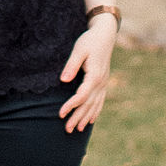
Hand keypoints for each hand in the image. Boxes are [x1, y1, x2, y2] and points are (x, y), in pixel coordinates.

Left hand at [59, 14, 116, 132]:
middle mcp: (101, 82)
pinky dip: (95, 112)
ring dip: (86, 118)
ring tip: (77, 130)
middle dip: (77, 118)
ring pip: (95, 105)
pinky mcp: (104, 82)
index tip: (60, 114)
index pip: (81, 96)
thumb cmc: (90, 41)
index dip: (71, 106)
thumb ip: (71, 65)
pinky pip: (100, 101)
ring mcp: (104, 84)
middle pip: (88, 104)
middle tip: (67, 130)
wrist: (105, 35)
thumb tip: (63, 80)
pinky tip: (91, 121)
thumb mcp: (79, 50)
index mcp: (94, 76)